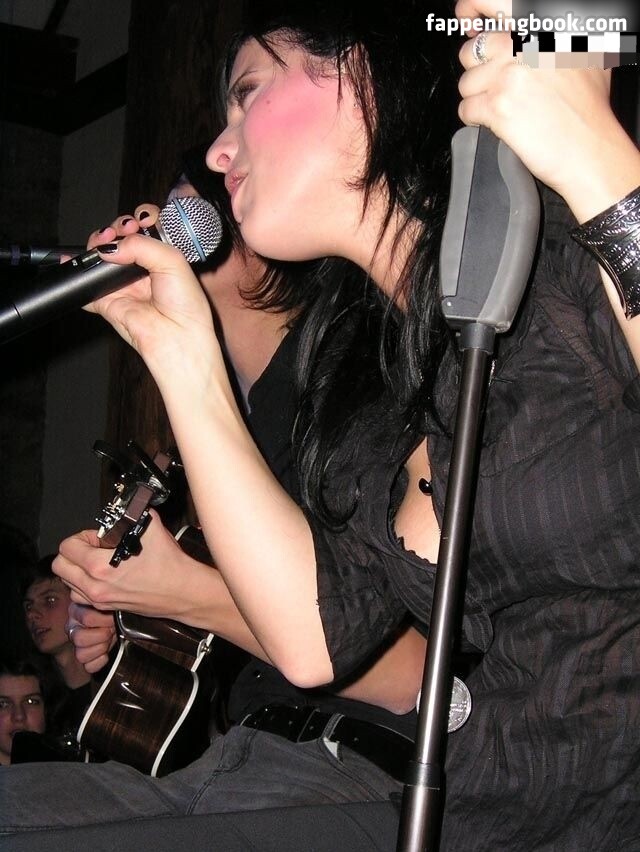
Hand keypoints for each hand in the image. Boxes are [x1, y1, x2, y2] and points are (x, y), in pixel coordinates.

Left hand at [54, 511, 199, 619]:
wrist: (184, 593)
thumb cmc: (169, 564)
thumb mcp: (152, 528)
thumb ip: (133, 513)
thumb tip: (128, 505)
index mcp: (100, 567)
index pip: (67, 547)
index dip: (82, 536)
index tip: (100, 536)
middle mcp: (95, 587)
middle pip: (60, 567)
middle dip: (74, 553)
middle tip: (95, 548)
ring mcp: (100, 600)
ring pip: (68, 583)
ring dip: (77, 570)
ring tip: (98, 562)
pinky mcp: (107, 608)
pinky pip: (82, 596)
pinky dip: (86, 585)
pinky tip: (105, 577)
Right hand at [65, 603, 115, 673]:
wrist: (116, 619)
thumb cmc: (111, 610)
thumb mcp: (107, 602)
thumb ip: (105, 602)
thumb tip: (111, 606)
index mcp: (76, 610)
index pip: (87, 619)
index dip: (104, 620)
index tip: (112, 617)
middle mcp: (72, 628)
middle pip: (79, 639)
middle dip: (101, 635)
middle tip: (110, 630)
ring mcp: (75, 644)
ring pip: (80, 655)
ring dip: (100, 648)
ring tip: (108, 640)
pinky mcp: (84, 658)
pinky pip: (88, 666)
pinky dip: (99, 662)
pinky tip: (105, 653)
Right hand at [83, 203, 220, 386]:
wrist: (176, 337)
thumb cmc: (186, 305)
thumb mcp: (173, 261)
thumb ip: (141, 245)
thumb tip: (112, 246)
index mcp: (162, 257)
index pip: (144, 228)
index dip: (138, 220)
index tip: (139, 222)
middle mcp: (142, 268)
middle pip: (119, 238)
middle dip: (116, 228)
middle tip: (122, 231)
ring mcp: (123, 284)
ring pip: (100, 255)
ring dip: (97, 243)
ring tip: (103, 242)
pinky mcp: (107, 300)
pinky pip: (86, 285)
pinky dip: (75, 271)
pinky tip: (73, 259)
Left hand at [455, 0, 638, 220]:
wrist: (589, 150)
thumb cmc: (588, 108)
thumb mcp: (585, 53)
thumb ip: (554, 36)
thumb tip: (523, 32)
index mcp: (542, 27)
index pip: (491, 1)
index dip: (471, 10)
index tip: (468, 23)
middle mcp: (525, 45)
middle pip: (471, 51)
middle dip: (480, 72)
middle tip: (500, 87)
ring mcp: (509, 74)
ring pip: (466, 83)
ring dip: (478, 98)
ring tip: (505, 109)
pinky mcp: (496, 106)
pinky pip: (465, 109)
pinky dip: (475, 120)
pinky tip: (499, 123)